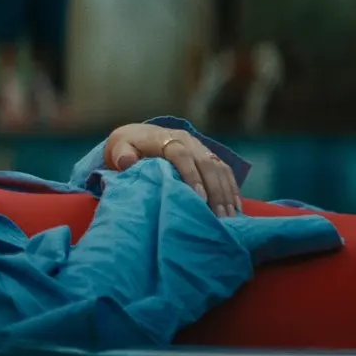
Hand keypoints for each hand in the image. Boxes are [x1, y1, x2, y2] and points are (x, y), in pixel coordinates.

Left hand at [103, 122, 243, 217]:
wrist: (138, 136)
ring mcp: (200, 148)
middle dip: (215, 190)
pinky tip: (236, 209)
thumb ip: (121, 154)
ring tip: (230, 218)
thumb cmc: (127, 147)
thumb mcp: (119, 148)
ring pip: (219, 168)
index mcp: (165, 138)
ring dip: (226, 193)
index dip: (191, 175)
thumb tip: (127, 161)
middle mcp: (187, 140)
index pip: (182, 155)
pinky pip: (225, 171)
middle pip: (206, 163)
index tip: (198, 199)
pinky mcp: (208, 156)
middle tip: (220, 216)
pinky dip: (232, 189)